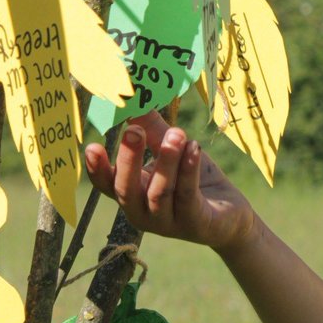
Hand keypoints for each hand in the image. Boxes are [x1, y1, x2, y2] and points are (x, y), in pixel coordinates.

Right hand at [84, 111, 255, 252]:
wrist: (230, 215)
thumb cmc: (196, 182)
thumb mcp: (171, 153)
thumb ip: (152, 130)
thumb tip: (134, 99)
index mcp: (132, 195)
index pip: (107, 185)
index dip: (97, 168)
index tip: (92, 146)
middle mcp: (143, 213)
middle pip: (126, 190)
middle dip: (129, 159)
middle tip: (133, 130)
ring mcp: (167, 223)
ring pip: (159, 193)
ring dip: (167, 161)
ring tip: (176, 133)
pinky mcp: (194, 224)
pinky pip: (188, 196)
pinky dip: (189, 170)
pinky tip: (194, 148)